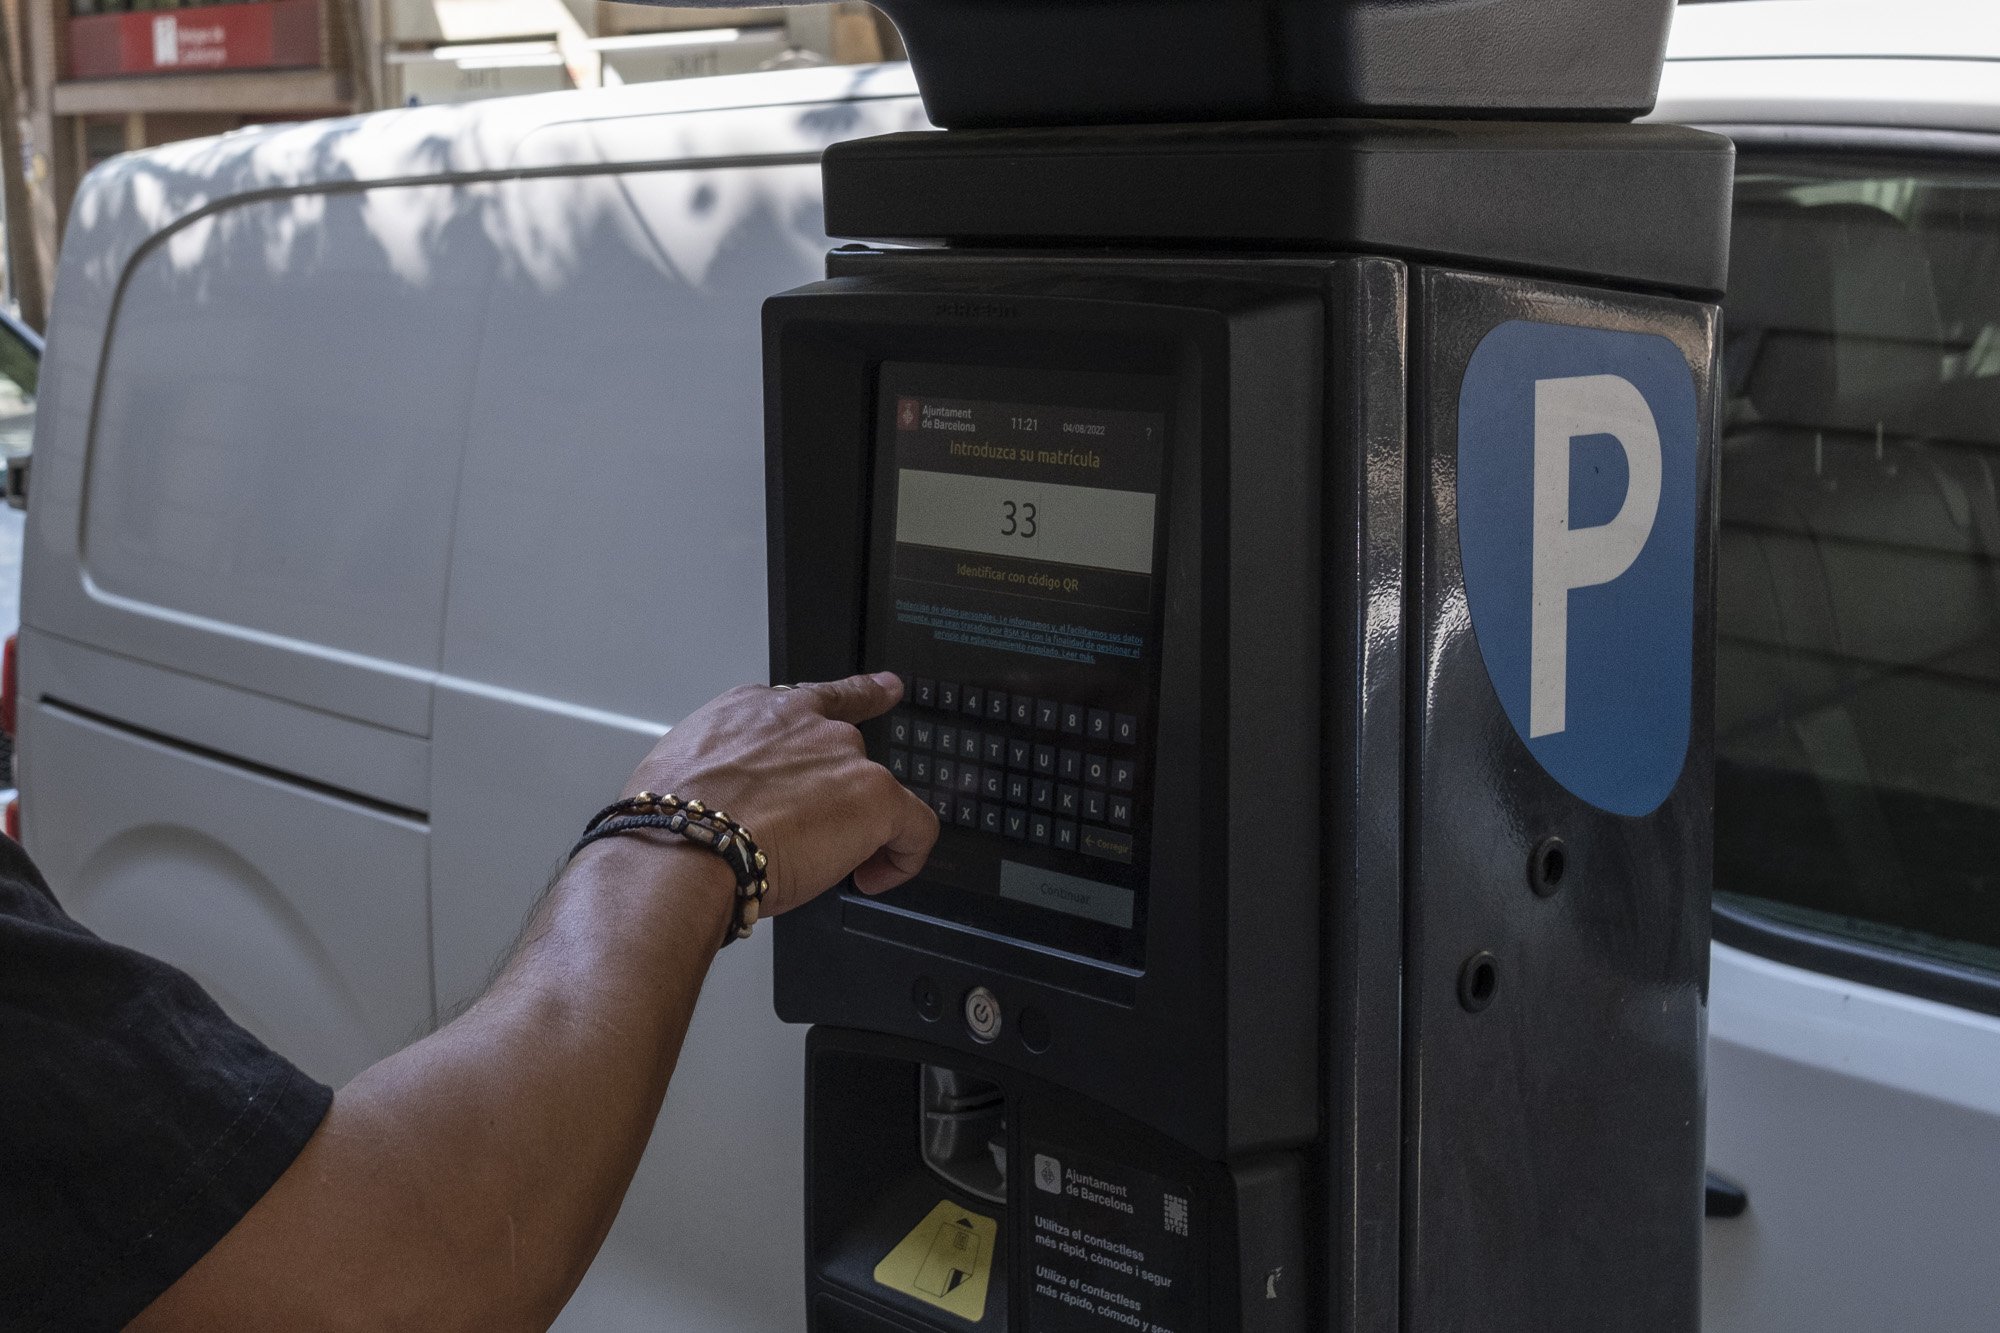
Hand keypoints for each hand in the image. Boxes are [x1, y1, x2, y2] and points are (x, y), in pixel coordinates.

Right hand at [618, 672, 938, 914]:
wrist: (684, 843)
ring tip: (825, 867)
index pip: (818, 700)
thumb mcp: (686, 772)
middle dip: (836, 801)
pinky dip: (903, 857)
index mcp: (755, 710)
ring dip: (860, 830)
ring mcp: (842, 754)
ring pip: (875, 793)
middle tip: (807, 844)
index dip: (859, 697)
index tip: (886, 689)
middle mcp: (805, 721)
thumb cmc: (671, 822)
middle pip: (846, 756)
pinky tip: (876, 877)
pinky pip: (916, 826)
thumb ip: (727, 773)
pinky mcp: (873, 794)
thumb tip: (732, 806)